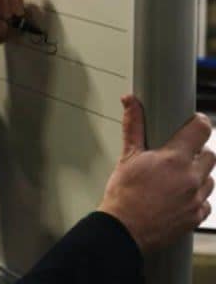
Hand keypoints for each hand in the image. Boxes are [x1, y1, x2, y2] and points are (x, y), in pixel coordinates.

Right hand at [98, 95, 215, 253]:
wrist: (124, 229)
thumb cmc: (123, 195)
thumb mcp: (127, 156)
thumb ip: (133, 126)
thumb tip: (131, 102)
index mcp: (174, 159)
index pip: (201, 130)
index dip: (199, 123)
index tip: (195, 122)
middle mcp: (191, 177)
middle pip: (209, 155)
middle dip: (197, 152)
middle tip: (179, 155)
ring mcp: (196, 198)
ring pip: (209, 178)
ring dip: (198, 175)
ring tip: (176, 178)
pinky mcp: (197, 216)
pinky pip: (206, 202)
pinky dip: (196, 197)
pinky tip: (179, 196)